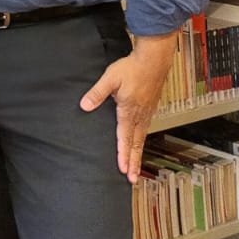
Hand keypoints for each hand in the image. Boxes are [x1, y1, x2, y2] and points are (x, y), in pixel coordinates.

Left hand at [79, 34, 174, 181]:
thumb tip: (84, 106)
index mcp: (128, 111)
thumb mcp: (109, 78)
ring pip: (142, 138)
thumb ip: (97, 93)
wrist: (153, 60)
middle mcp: (140, 115)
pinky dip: (142, 141)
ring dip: (138, 154)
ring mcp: (147, 112)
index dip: (123, 154)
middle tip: (132, 179)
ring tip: (137, 168)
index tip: (123, 170)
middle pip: (135, 143)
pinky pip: (146, 129)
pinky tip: (139, 143)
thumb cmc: (131, 68)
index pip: (124, 137)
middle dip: (133, 162)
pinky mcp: (150, 108)